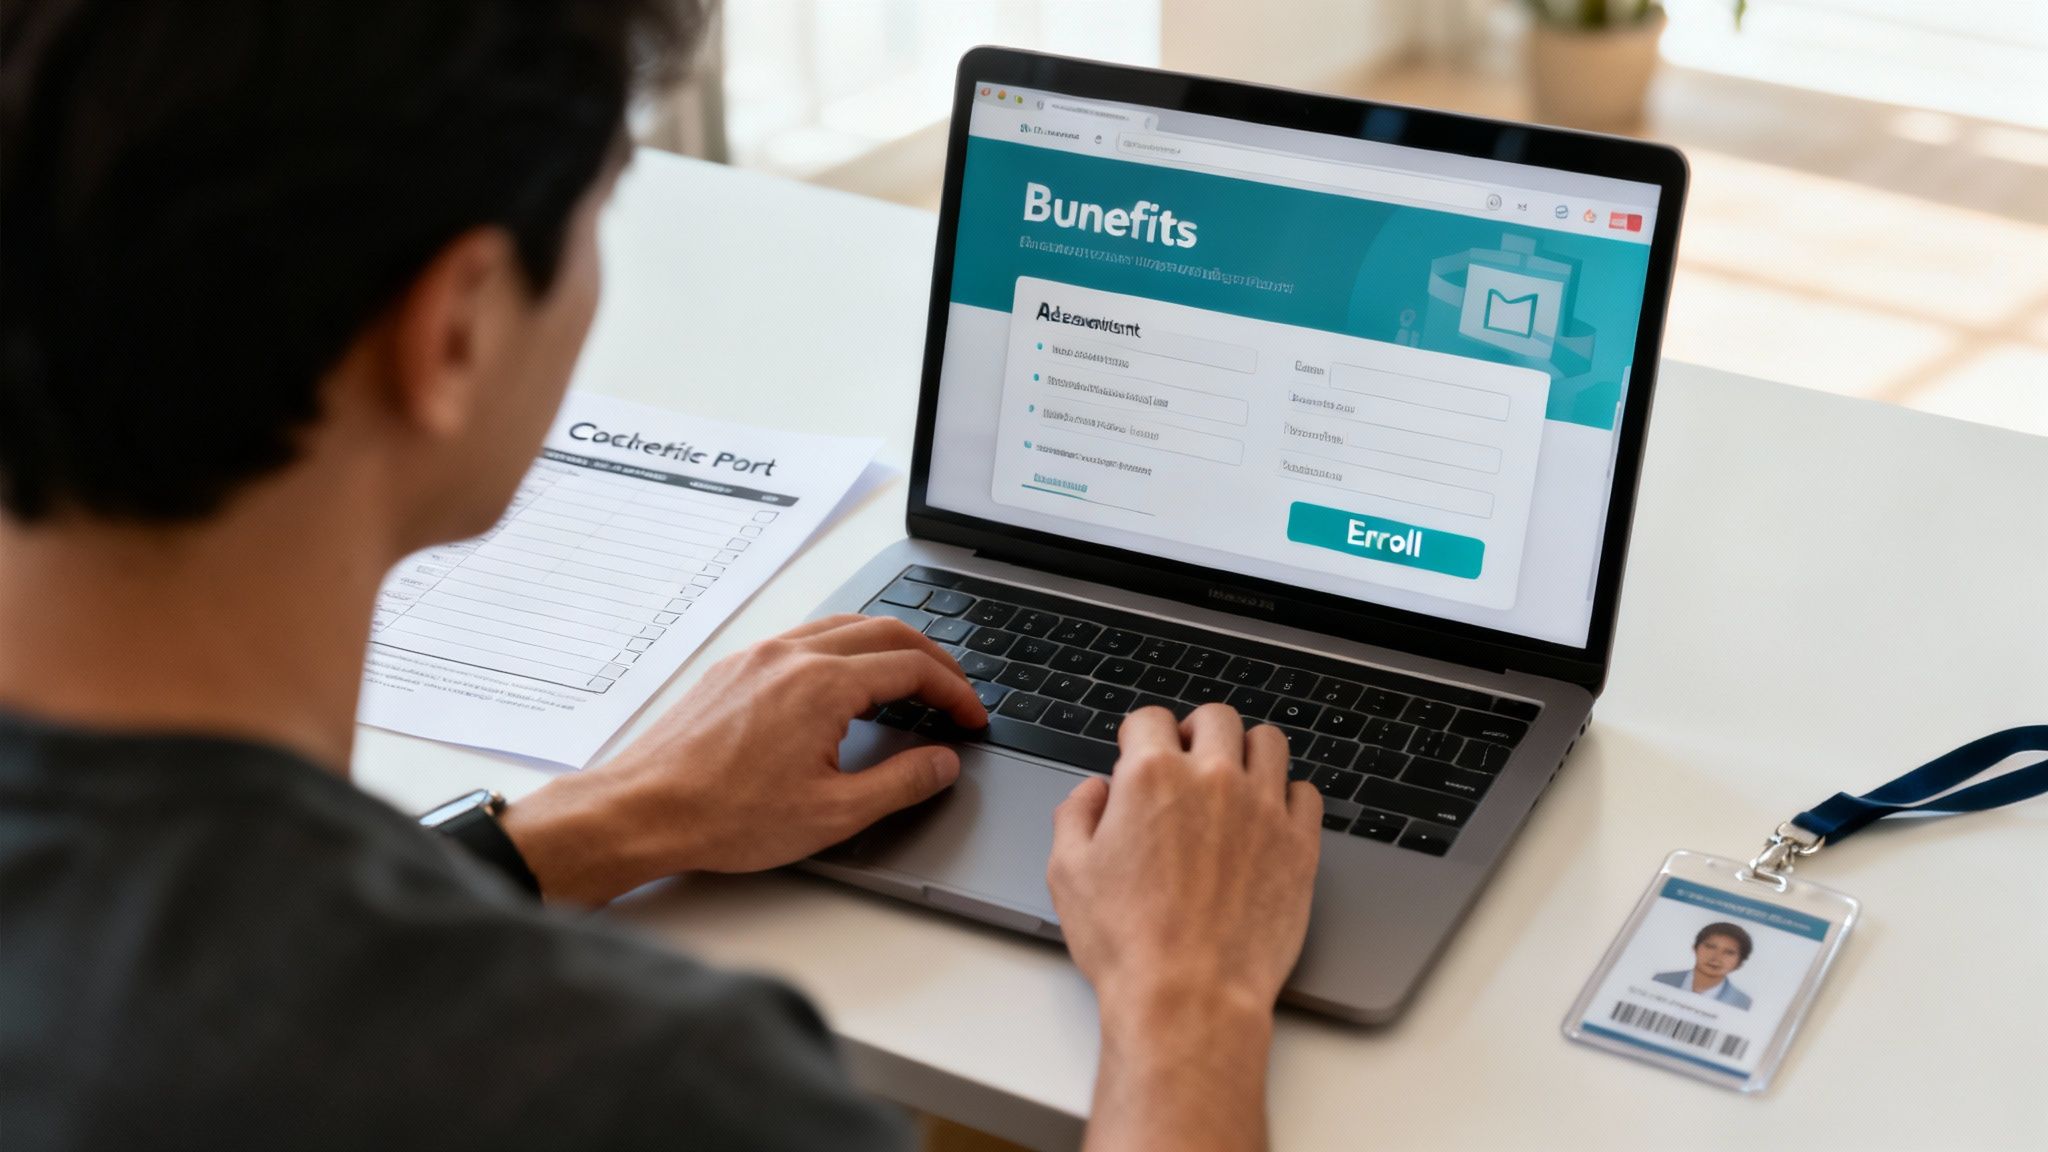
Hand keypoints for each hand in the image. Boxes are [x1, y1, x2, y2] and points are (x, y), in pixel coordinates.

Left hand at [500, 614, 986, 903]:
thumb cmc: (723, 816)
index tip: (972, 719)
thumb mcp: (832, 813)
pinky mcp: (736, 667)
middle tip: (956, 693)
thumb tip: (942, 762)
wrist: (642, 810)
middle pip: (886, 631)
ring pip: (845, 626)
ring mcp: (760, 655)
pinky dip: (847, 650)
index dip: (955, 691)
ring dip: (889, 648)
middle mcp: (791, 655)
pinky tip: (849, 685)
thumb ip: (900, 782)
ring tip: (913, 683)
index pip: (912, 666)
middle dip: (933, 659)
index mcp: (822, 684)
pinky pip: (808, 638)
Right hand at [1048, 703, 1321, 1151]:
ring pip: (1269, 742)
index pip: (1150, 719)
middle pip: (1216, 718)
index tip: (1140, 752)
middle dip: (1197, 731)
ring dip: (1247, 752)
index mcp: (1152, 776)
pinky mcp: (1300, 844)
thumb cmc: (1128, 943)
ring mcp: (1263, 808)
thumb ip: (1075, 815)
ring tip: (1234, 777)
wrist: (1188, 996)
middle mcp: (1213, 779)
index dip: (1139, 736)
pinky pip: (1306, 793)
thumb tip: (1093, 792)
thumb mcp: (1067, 873)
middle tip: (1189, 759)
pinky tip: (1270, 816)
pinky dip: (1288, 796)